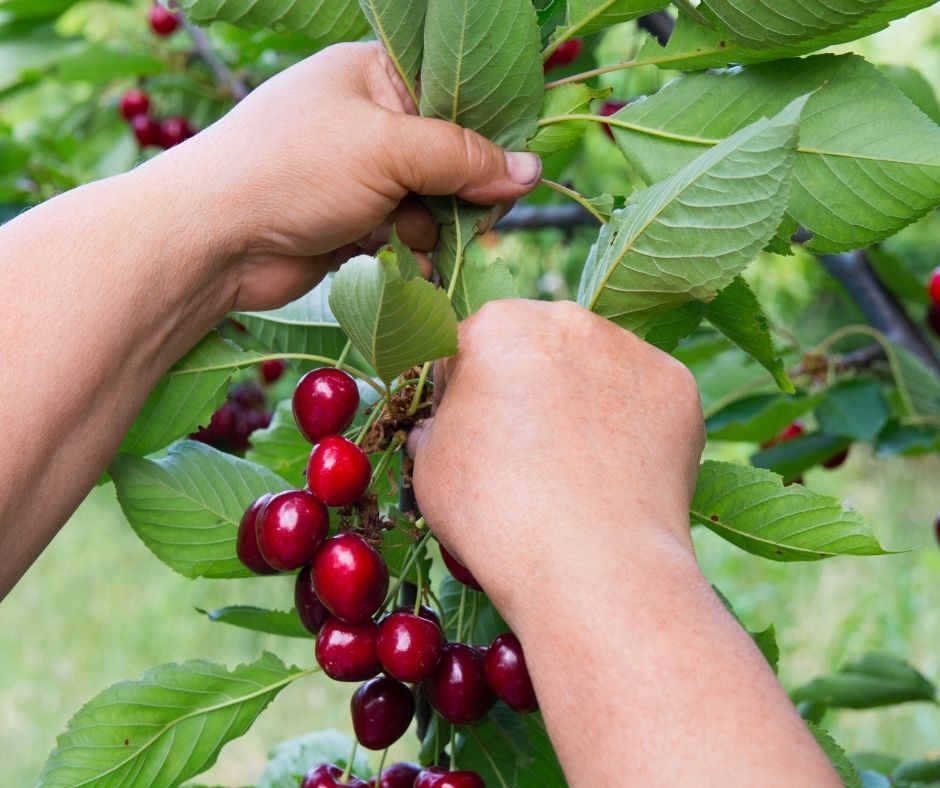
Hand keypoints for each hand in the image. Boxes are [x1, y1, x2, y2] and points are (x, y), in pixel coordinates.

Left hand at [157, 42, 541, 311]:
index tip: (518, 167)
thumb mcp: (389, 148)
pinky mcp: (349, 224)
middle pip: (448, 155)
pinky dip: (407, 254)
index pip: (455, 93)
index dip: (490, 129)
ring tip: (409, 238)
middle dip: (462, 191)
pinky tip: (401, 264)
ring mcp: (357, 175)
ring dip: (431, 229)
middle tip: (477, 217)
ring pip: (429, 203)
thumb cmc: (294, 169)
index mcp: (373, 75)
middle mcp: (367, 121)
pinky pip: (403, 238)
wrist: (213, 239)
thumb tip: (531, 171)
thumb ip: (463, 157)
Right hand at [408, 299, 704, 614]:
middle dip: (525, 388)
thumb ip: (434, 429)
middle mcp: (568, 320)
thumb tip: (443, 428)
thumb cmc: (496, 515)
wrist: (593, 567)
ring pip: (593, 368)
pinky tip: (615, 474)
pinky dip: (629, 427)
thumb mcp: (428, 469)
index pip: (467, 349)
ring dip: (579, 401)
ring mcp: (631, 349)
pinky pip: (641, 399)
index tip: (467, 436)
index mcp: (497, 325)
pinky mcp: (677, 386)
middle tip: (524, 454)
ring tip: (575, 470)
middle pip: (535, 349)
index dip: (459, 395)